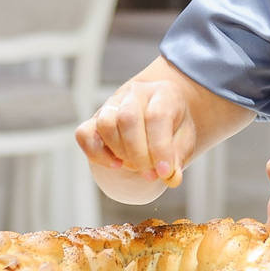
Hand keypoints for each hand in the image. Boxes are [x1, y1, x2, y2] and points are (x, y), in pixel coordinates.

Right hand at [77, 77, 191, 188]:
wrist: (157, 113)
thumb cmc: (173, 127)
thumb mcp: (185, 138)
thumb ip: (179, 156)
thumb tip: (171, 178)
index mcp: (164, 93)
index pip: (156, 116)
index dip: (159, 147)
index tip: (164, 172)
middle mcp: (136, 93)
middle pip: (127, 119)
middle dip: (138, 154)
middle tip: (150, 174)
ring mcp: (112, 104)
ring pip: (105, 124)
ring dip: (120, 153)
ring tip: (136, 166)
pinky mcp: (95, 119)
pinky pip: (84, 134)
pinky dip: (96, 154)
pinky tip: (115, 164)